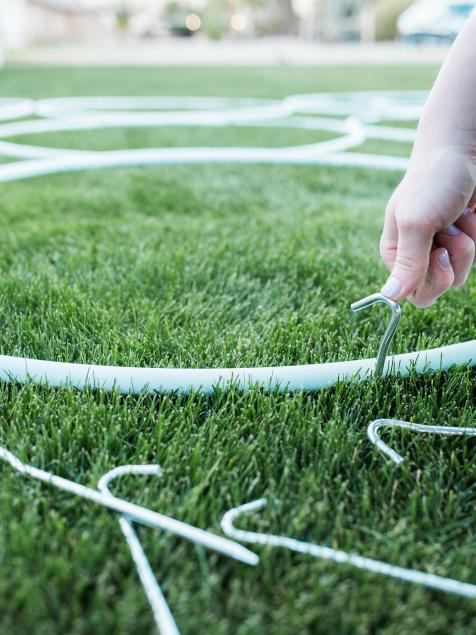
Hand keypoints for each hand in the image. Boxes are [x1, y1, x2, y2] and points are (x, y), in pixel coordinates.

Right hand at [380, 148, 475, 306]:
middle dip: (454, 259)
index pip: (412, 293)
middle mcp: (417, 255)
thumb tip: (389, 295)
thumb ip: (407, 262)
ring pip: (463, 271)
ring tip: (460, 216)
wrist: (463, 150)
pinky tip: (469, 213)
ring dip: (469, 242)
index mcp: (396, 253)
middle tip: (451, 230)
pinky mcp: (463, 239)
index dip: (432, 280)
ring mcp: (442, 247)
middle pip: (441, 286)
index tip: (440, 253)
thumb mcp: (416, 223)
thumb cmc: (432, 181)